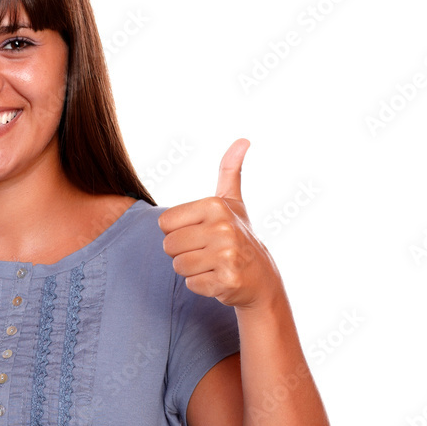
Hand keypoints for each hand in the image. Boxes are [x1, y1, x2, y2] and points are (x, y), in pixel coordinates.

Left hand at [157, 138, 281, 309]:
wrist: (261, 276)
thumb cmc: (239, 235)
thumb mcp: (233, 202)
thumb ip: (230, 170)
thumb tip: (243, 140)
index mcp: (215, 206)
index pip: (164, 224)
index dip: (178, 232)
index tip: (199, 233)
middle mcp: (223, 228)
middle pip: (169, 246)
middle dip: (183, 253)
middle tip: (206, 252)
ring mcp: (227, 256)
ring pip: (179, 267)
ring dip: (192, 270)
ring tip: (211, 265)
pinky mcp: (227, 281)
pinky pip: (192, 284)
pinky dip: (202, 285)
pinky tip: (218, 278)